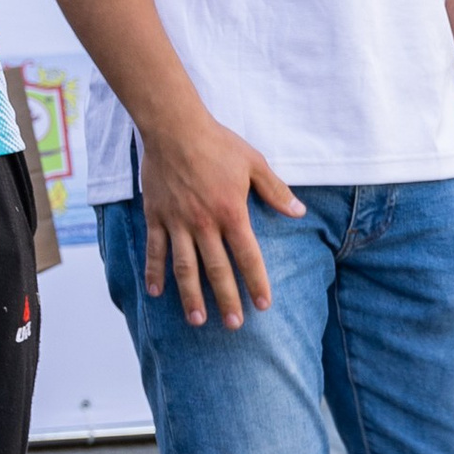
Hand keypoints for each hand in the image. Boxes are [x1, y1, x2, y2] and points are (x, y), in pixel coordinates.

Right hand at [137, 106, 304, 326]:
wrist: (174, 127)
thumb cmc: (217, 143)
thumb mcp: (254, 163)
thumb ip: (275, 191)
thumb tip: (299, 212)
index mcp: (231, 212)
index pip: (247, 256)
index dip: (256, 283)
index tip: (262, 305)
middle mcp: (203, 223)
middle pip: (216, 270)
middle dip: (226, 299)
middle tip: (233, 325)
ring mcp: (177, 222)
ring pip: (184, 267)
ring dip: (190, 296)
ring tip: (197, 320)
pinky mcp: (156, 216)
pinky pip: (155, 250)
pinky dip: (154, 272)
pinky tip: (155, 293)